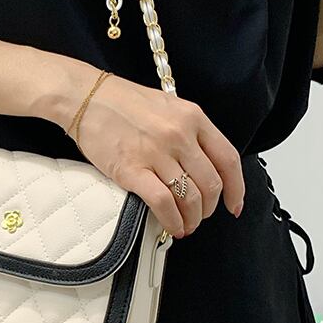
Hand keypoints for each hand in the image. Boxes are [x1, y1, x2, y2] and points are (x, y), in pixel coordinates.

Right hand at [72, 73, 245, 238]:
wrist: (85, 96)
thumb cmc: (122, 101)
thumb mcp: (167, 105)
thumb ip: (190, 130)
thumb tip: (204, 165)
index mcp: (192, 117)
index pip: (228, 159)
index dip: (237, 188)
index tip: (234, 204)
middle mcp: (179, 135)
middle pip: (211, 184)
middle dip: (209, 208)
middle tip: (201, 215)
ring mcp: (156, 153)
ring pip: (190, 198)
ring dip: (192, 219)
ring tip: (185, 225)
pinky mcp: (132, 170)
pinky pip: (164, 204)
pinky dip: (172, 221)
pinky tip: (171, 226)